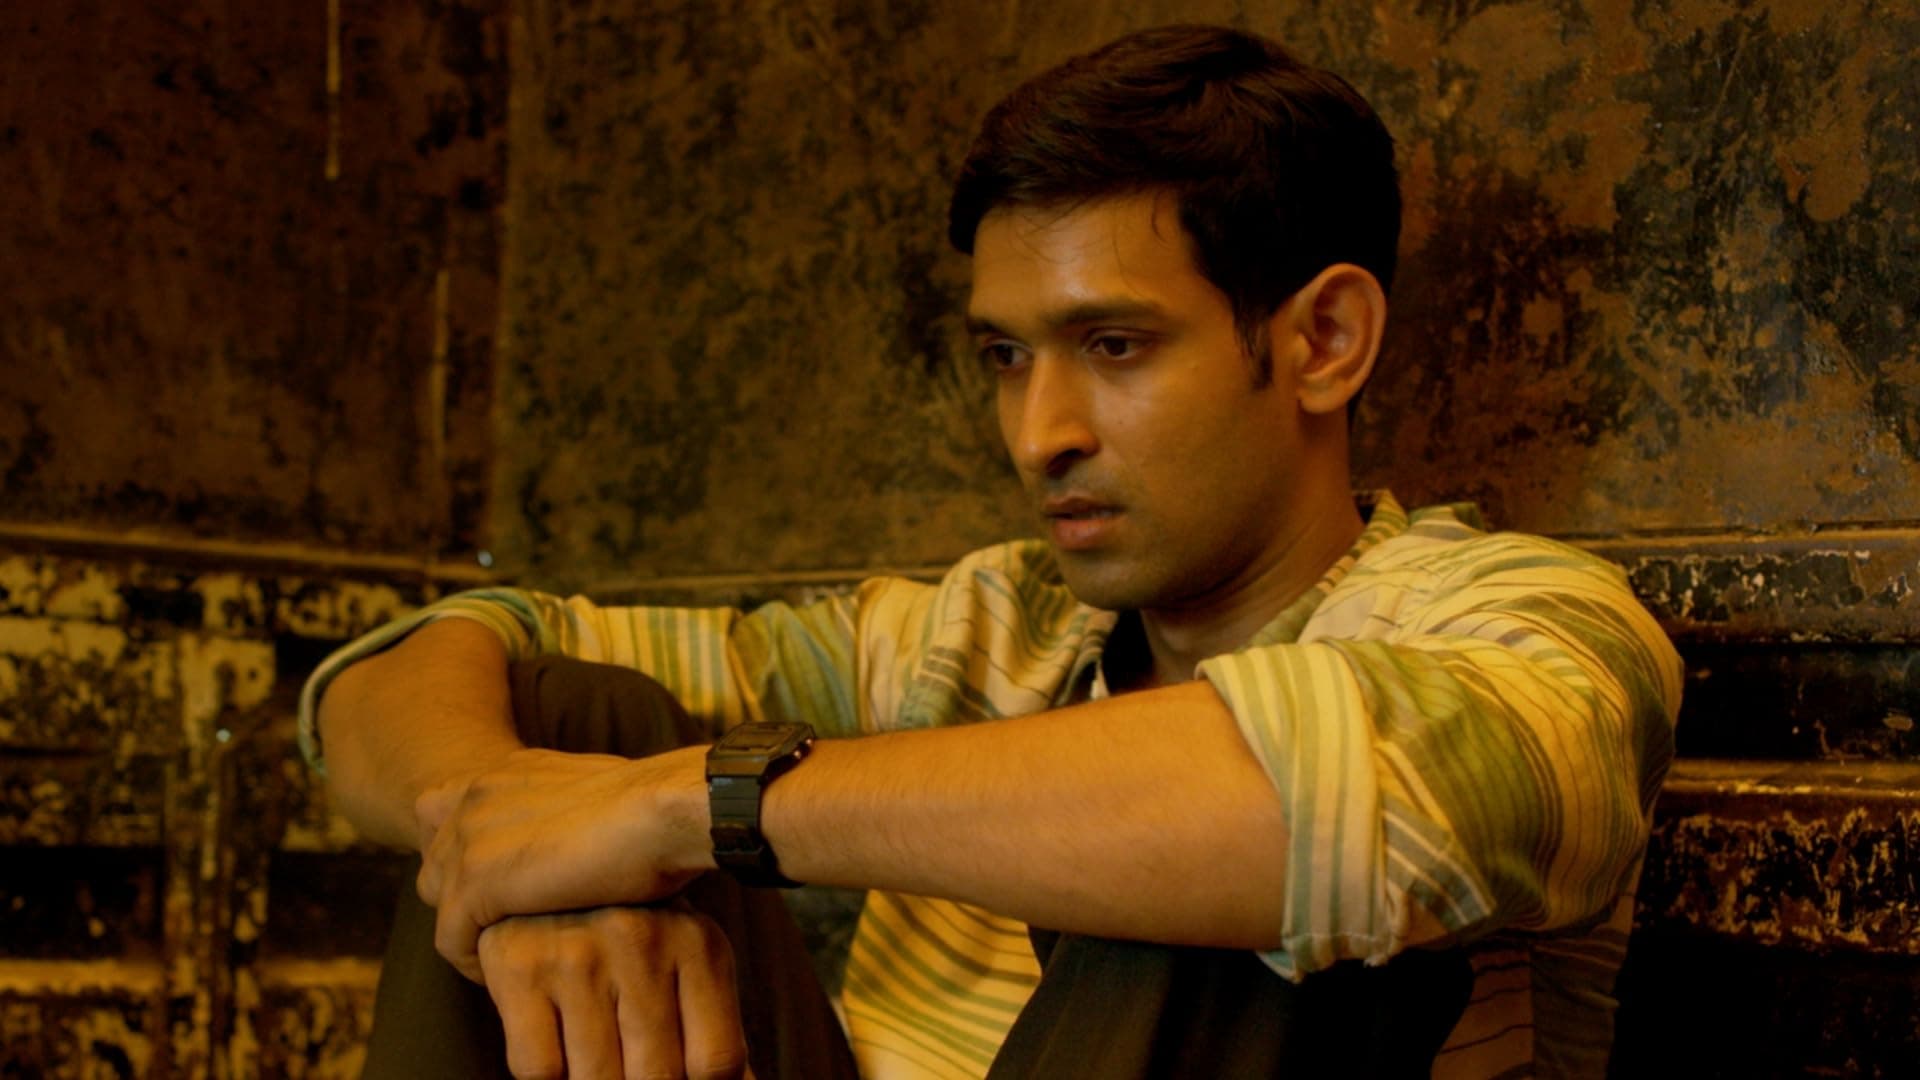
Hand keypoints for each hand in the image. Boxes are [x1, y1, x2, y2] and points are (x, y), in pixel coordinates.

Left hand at [415, 745, 711, 979]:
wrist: (664, 813)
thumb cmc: (658, 808)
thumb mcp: (600, 793)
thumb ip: (567, 810)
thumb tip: (588, 832)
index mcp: (506, 771)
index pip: (445, 812)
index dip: (465, 854)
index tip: (502, 888)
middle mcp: (477, 796)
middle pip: (433, 859)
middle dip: (461, 896)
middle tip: (503, 929)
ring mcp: (471, 838)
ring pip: (438, 901)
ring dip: (467, 930)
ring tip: (506, 956)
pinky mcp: (475, 884)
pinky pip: (450, 940)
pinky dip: (475, 965)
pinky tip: (510, 978)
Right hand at [478, 904, 749, 1079]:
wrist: (542, 865)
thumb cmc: (629, 935)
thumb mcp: (685, 965)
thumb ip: (713, 1031)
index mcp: (697, 943)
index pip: (717, 1063)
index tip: (679, 1074)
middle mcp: (641, 941)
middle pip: (659, 1077)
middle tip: (633, 1062)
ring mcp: (578, 954)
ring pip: (597, 1079)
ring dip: (596, 1078)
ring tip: (600, 1047)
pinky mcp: (519, 968)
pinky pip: (540, 1070)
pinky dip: (550, 1073)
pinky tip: (556, 1037)